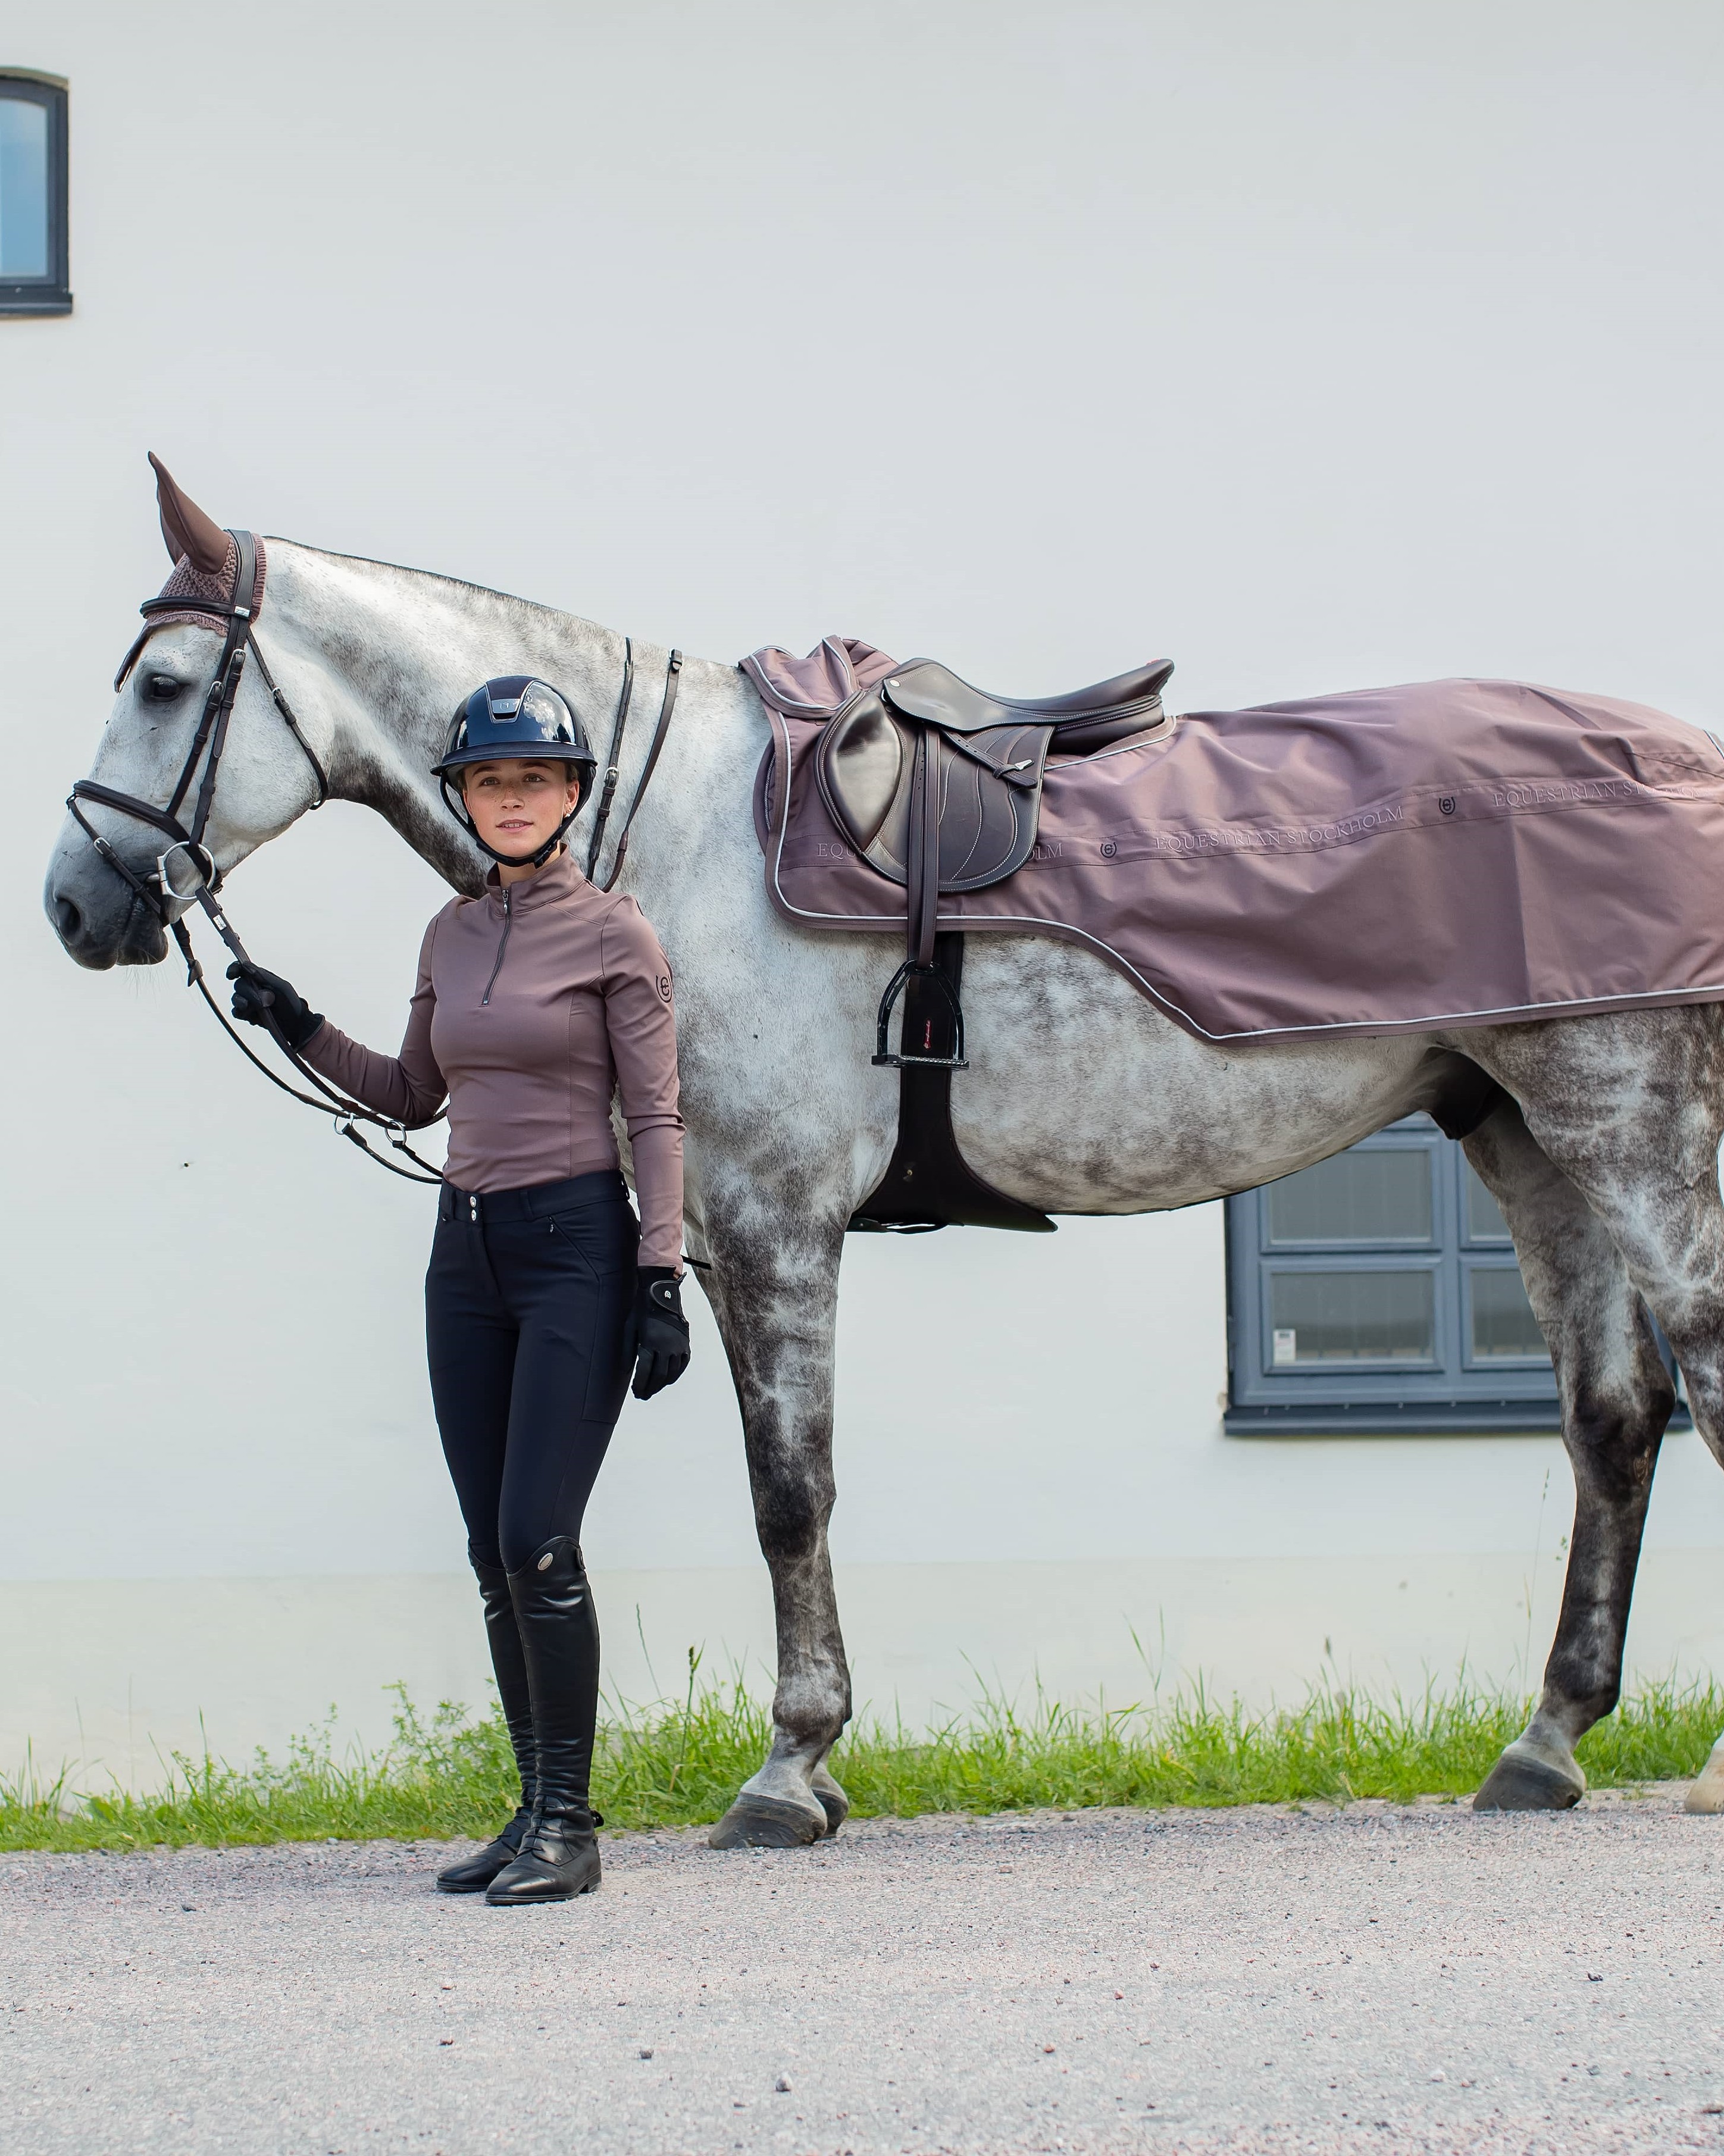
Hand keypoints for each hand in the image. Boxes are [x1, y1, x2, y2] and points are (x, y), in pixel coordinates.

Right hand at [226, 960, 323, 1050]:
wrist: (296, 1025)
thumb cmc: (291, 1003)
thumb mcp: (282, 987)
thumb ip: (264, 976)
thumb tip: (246, 966)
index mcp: (260, 977)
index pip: (242, 969)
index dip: (234, 969)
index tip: (231, 975)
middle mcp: (253, 988)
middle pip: (239, 984)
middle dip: (248, 992)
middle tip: (261, 1001)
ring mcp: (249, 1002)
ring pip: (236, 998)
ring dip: (241, 1002)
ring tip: (249, 1006)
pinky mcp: (248, 1015)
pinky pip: (237, 1012)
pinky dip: (241, 1013)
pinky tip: (251, 1016)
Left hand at [622, 1267, 690, 1399]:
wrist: (662, 1294)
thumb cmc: (641, 1310)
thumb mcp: (629, 1328)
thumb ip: (627, 1351)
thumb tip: (626, 1372)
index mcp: (650, 1342)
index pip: (645, 1372)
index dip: (639, 1385)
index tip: (635, 1392)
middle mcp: (667, 1346)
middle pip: (658, 1376)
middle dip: (649, 1389)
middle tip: (642, 1396)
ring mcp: (678, 1345)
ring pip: (671, 1373)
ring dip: (661, 1385)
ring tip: (652, 1390)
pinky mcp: (685, 1343)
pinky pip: (682, 1365)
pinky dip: (675, 1375)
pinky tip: (667, 1379)